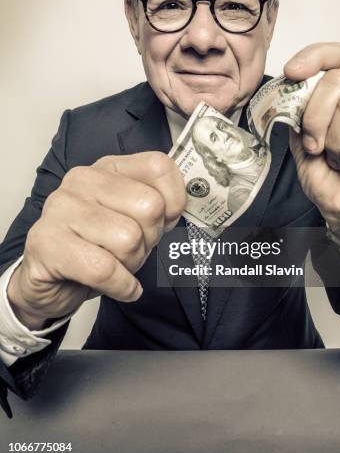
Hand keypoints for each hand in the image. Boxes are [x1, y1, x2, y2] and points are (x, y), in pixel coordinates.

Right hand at [7, 152, 185, 328]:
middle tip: (131, 249)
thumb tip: (181, 205)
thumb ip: (160, 206)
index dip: (174, 200)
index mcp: (107, 167)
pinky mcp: (46, 243)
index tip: (165, 220)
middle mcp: (82, 180)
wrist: (49, 280)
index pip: (159, 166)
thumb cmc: (97, 247)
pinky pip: (104, 269)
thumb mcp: (134, 220)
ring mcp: (60, 208)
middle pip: (149, 207)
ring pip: (129, 239)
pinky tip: (117, 285)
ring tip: (115, 263)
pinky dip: (121, 285)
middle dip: (149, 239)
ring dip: (131, 264)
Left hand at [284, 43, 339, 228]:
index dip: (315, 57)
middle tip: (315, 147)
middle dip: (314, 117)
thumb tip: (289, 93)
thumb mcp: (304, 149)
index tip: (292, 73)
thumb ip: (298, 119)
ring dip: (335, 143)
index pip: (339, 59)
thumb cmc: (335, 188)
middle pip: (337, 81)